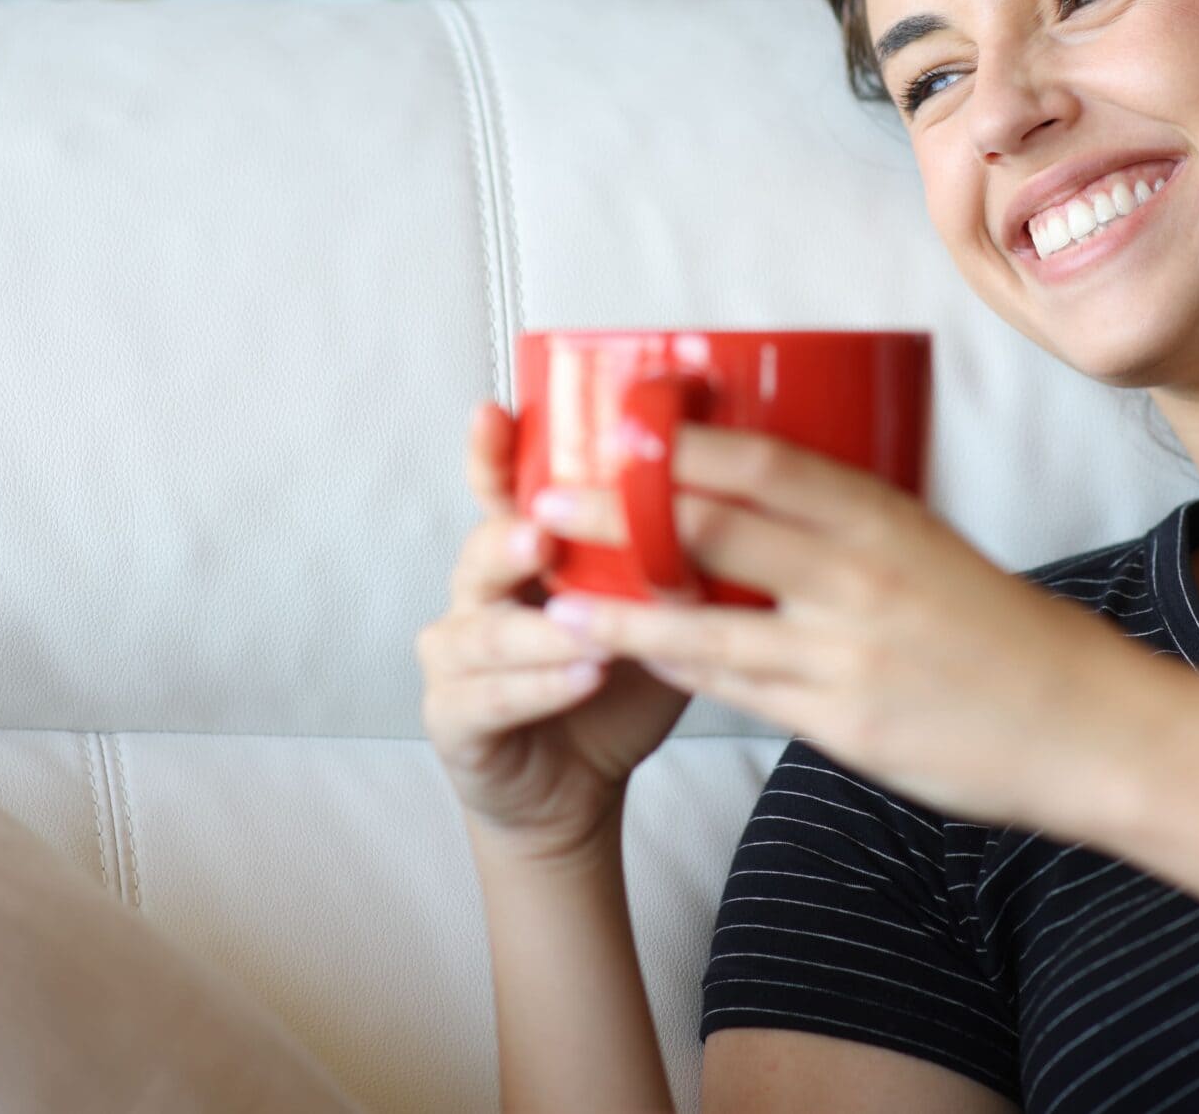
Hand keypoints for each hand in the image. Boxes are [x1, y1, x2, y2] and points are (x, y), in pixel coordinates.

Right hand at [415, 401, 693, 864]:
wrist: (574, 785)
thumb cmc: (613, 685)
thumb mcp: (648, 611)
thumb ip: (669, 560)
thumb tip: (745, 496)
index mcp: (520, 553)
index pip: (499, 492)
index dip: (491, 454)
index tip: (495, 413)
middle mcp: (477, 594)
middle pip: (481, 551)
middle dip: (512, 539)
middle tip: (545, 533)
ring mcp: (456, 658)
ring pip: (486, 631)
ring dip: (540, 629)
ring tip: (585, 627)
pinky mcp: (453, 719)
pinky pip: (491, 698)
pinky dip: (541, 687)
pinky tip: (583, 677)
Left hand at [531, 423, 1159, 835]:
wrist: (1085, 726)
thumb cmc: (1003, 634)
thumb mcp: (932, 550)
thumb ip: (848, 526)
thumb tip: (757, 491)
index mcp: (885, 518)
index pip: (766, 462)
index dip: (683, 443)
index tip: (615, 426)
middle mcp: (860, 577)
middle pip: (715, 530)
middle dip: (620, 514)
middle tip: (547, 500)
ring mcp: (846, 653)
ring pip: (705, 621)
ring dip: (621, 607)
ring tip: (555, 596)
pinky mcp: (839, 721)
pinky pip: (734, 689)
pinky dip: (674, 668)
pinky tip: (628, 656)